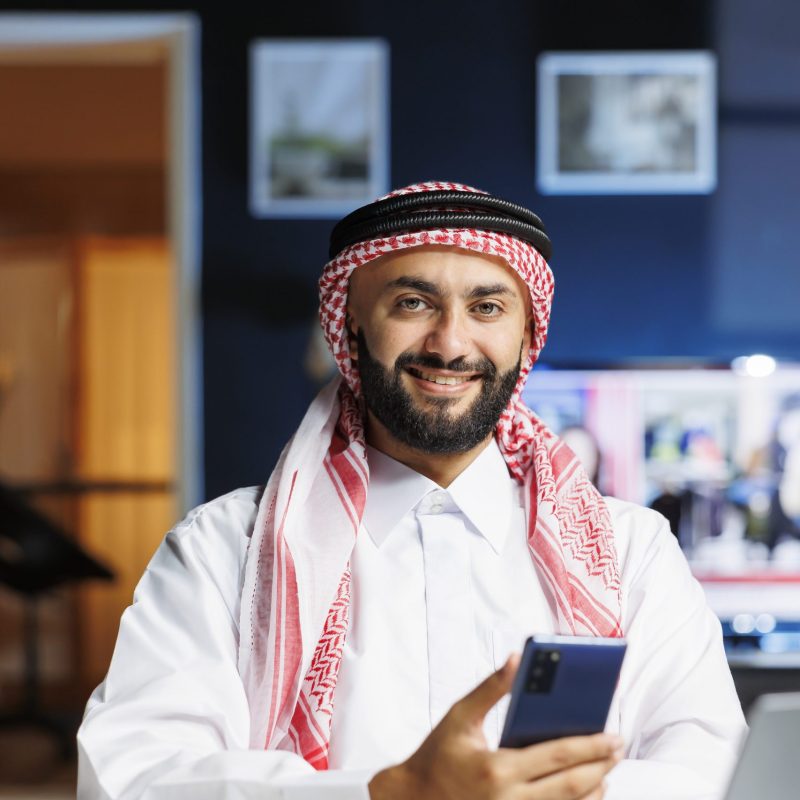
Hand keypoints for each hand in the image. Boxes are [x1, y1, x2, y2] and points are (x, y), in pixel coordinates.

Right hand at [368, 654, 622, 799]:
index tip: (613, 735)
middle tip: (618, 748)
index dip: (590, 746)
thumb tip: (517, 659)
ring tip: (607, 769)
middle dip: (601, 766)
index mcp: (497, 768)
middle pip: (572, 786)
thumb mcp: (460, 716)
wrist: (414, 799)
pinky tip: (587, 791)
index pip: (557, 755)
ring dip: (594, 789)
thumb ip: (491, 688)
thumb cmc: (437, 755)